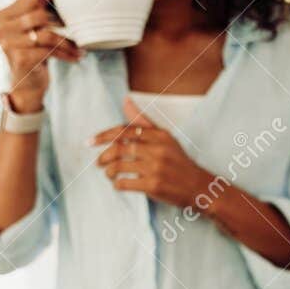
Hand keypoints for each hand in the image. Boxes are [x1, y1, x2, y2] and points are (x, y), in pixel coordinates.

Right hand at [0, 0, 81, 110]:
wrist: (28, 83)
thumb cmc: (34, 49)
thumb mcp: (35, 23)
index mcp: (3, 14)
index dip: (53, 1)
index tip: (68, 11)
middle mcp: (1, 28)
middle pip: (40, 15)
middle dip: (62, 23)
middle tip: (78, 30)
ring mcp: (7, 44)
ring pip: (46, 34)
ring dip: (68, 41)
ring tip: (80, 46)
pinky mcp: (20, 59)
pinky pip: (48, 51)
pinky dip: (66, 53)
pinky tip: (77, 56)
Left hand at [92, 98, 208, 205]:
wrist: (199, 187)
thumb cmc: (178, 162)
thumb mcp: (165, 138)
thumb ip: (143, 122)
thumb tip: (125, 101)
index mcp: (160, 135)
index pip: (124, 131)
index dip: (104, 135)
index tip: (90, 141)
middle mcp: (158, 149)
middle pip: (119, 148)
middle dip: (104, 156)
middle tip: (98, 162)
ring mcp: (156, 168)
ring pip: (119, 167)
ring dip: (109, 172)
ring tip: (109, 174)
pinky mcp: (154, 185)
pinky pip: (125, 183)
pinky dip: (117, 184)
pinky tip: (119, 185)